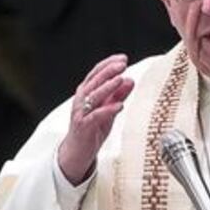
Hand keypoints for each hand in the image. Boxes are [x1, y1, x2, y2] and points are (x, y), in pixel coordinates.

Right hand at [57, 54, 134, 183]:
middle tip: (122, 64)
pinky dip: (107, 110)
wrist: (78, 151)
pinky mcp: (83, 126)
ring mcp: (81, 112)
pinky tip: (119, 106)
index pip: (96, 73)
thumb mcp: (109, 109)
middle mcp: (82, 99)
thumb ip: (118, 95)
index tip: (122, 58)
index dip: (109, 64)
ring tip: (120, 79)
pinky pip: (96, 116)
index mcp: (87, 92)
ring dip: (108, 87)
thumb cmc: (92, 128)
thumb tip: (130, 80)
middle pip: (94, 81)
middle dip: (109, 71)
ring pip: (94, 96)